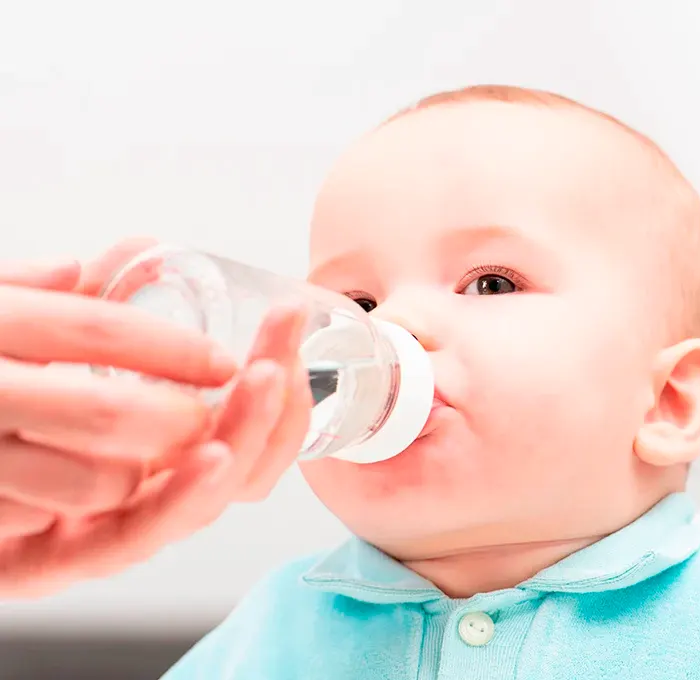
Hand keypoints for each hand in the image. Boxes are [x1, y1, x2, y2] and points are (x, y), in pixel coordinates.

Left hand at [0, 244, 311, 597]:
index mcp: (156, 453)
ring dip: (248, 439)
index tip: (288, 322)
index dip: (280, 379)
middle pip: (244, 469)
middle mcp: (142, 495)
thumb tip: (145, 252)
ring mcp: (105, 531)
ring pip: (206, 502)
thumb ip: (89, 303)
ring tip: (265, 384)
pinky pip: (131, 540)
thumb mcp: (39, 338)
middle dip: (278, 407)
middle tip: (282, 353)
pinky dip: (183, 499)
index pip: (247, 430)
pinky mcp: (52, 564)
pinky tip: (213, 456)